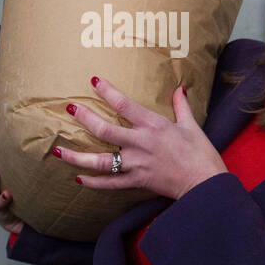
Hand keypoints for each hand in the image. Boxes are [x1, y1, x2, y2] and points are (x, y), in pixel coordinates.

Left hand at [57, 77, 226, 200]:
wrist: (205, 183)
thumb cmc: (201, 153)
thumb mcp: (191, 125)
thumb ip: (181, 106)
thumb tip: (180, 89)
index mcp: (153, 125)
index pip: (125, 105)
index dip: (108, 92)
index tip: (94, 81)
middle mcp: (140, 143)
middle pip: (105, 130)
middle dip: (85, 118)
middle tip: (70, 109)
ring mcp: (136, 164)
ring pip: (100, 161)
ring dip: (77, 156)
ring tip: (59, 151)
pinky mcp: (137, 181)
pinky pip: (110, 183)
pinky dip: (93, 183)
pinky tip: (79, 179)